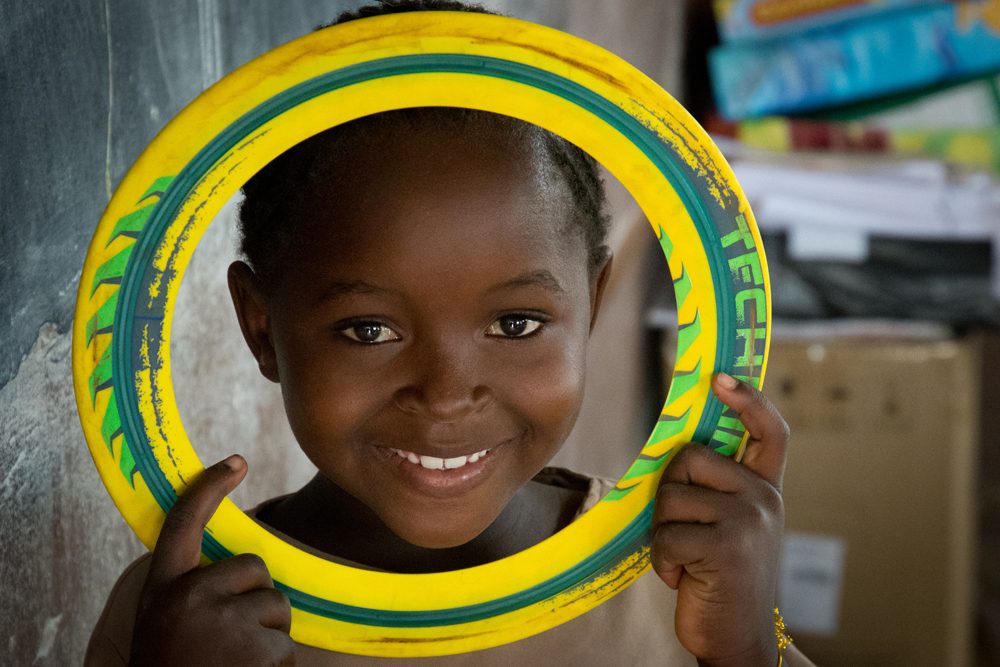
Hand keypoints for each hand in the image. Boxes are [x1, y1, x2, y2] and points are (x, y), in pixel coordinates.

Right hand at [130, 456, 294, 666]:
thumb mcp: (166, 626)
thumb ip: (194, 592)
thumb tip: (248, 567)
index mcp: (162, 590)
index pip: (184, 523)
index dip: (209, 488)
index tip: (235, 461)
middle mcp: (189, 598)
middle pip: (254, 568)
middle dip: (254, 597)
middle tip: (225, 640)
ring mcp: (224, 624)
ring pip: (276, 606)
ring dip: (265, 634)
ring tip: (231, 664)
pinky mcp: (259, 651)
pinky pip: (285, 644)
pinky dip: (274, 665)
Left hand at [651, 373, 788, 666]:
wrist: (741, 638)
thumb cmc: (722, 576)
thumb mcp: (732, 526)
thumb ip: (719, 488)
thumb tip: (677, 448)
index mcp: (766, 489)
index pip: (770, 432)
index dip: (748, 399)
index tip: (720, 377)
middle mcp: (763, 499)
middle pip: (688, 459)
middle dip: (671, 494)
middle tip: (685, 533)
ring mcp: (747, 521)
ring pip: (670, 496)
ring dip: (663, 533)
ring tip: (688, 561)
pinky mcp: (724, 547)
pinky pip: (665, 534)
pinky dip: (662, 561)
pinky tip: (684, 578)